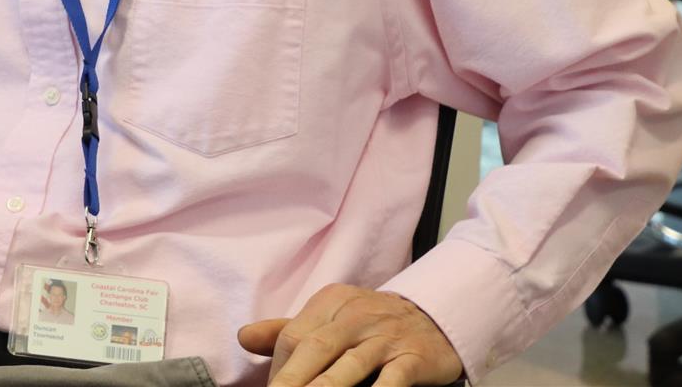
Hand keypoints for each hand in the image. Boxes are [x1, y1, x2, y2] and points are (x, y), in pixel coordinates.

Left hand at [238, 284, 463, 386]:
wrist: (437, 319)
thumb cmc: (374, 325)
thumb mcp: (332, 318)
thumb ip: (289, 330)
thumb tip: (244, 337)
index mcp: (331, 302)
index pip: (294, 336)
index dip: (279, 370)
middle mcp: (356, 315)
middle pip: (315, 348)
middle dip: (292, 380)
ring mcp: (386, 336)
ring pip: (350, 364)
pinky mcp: (414, 357)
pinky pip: (393, 378)